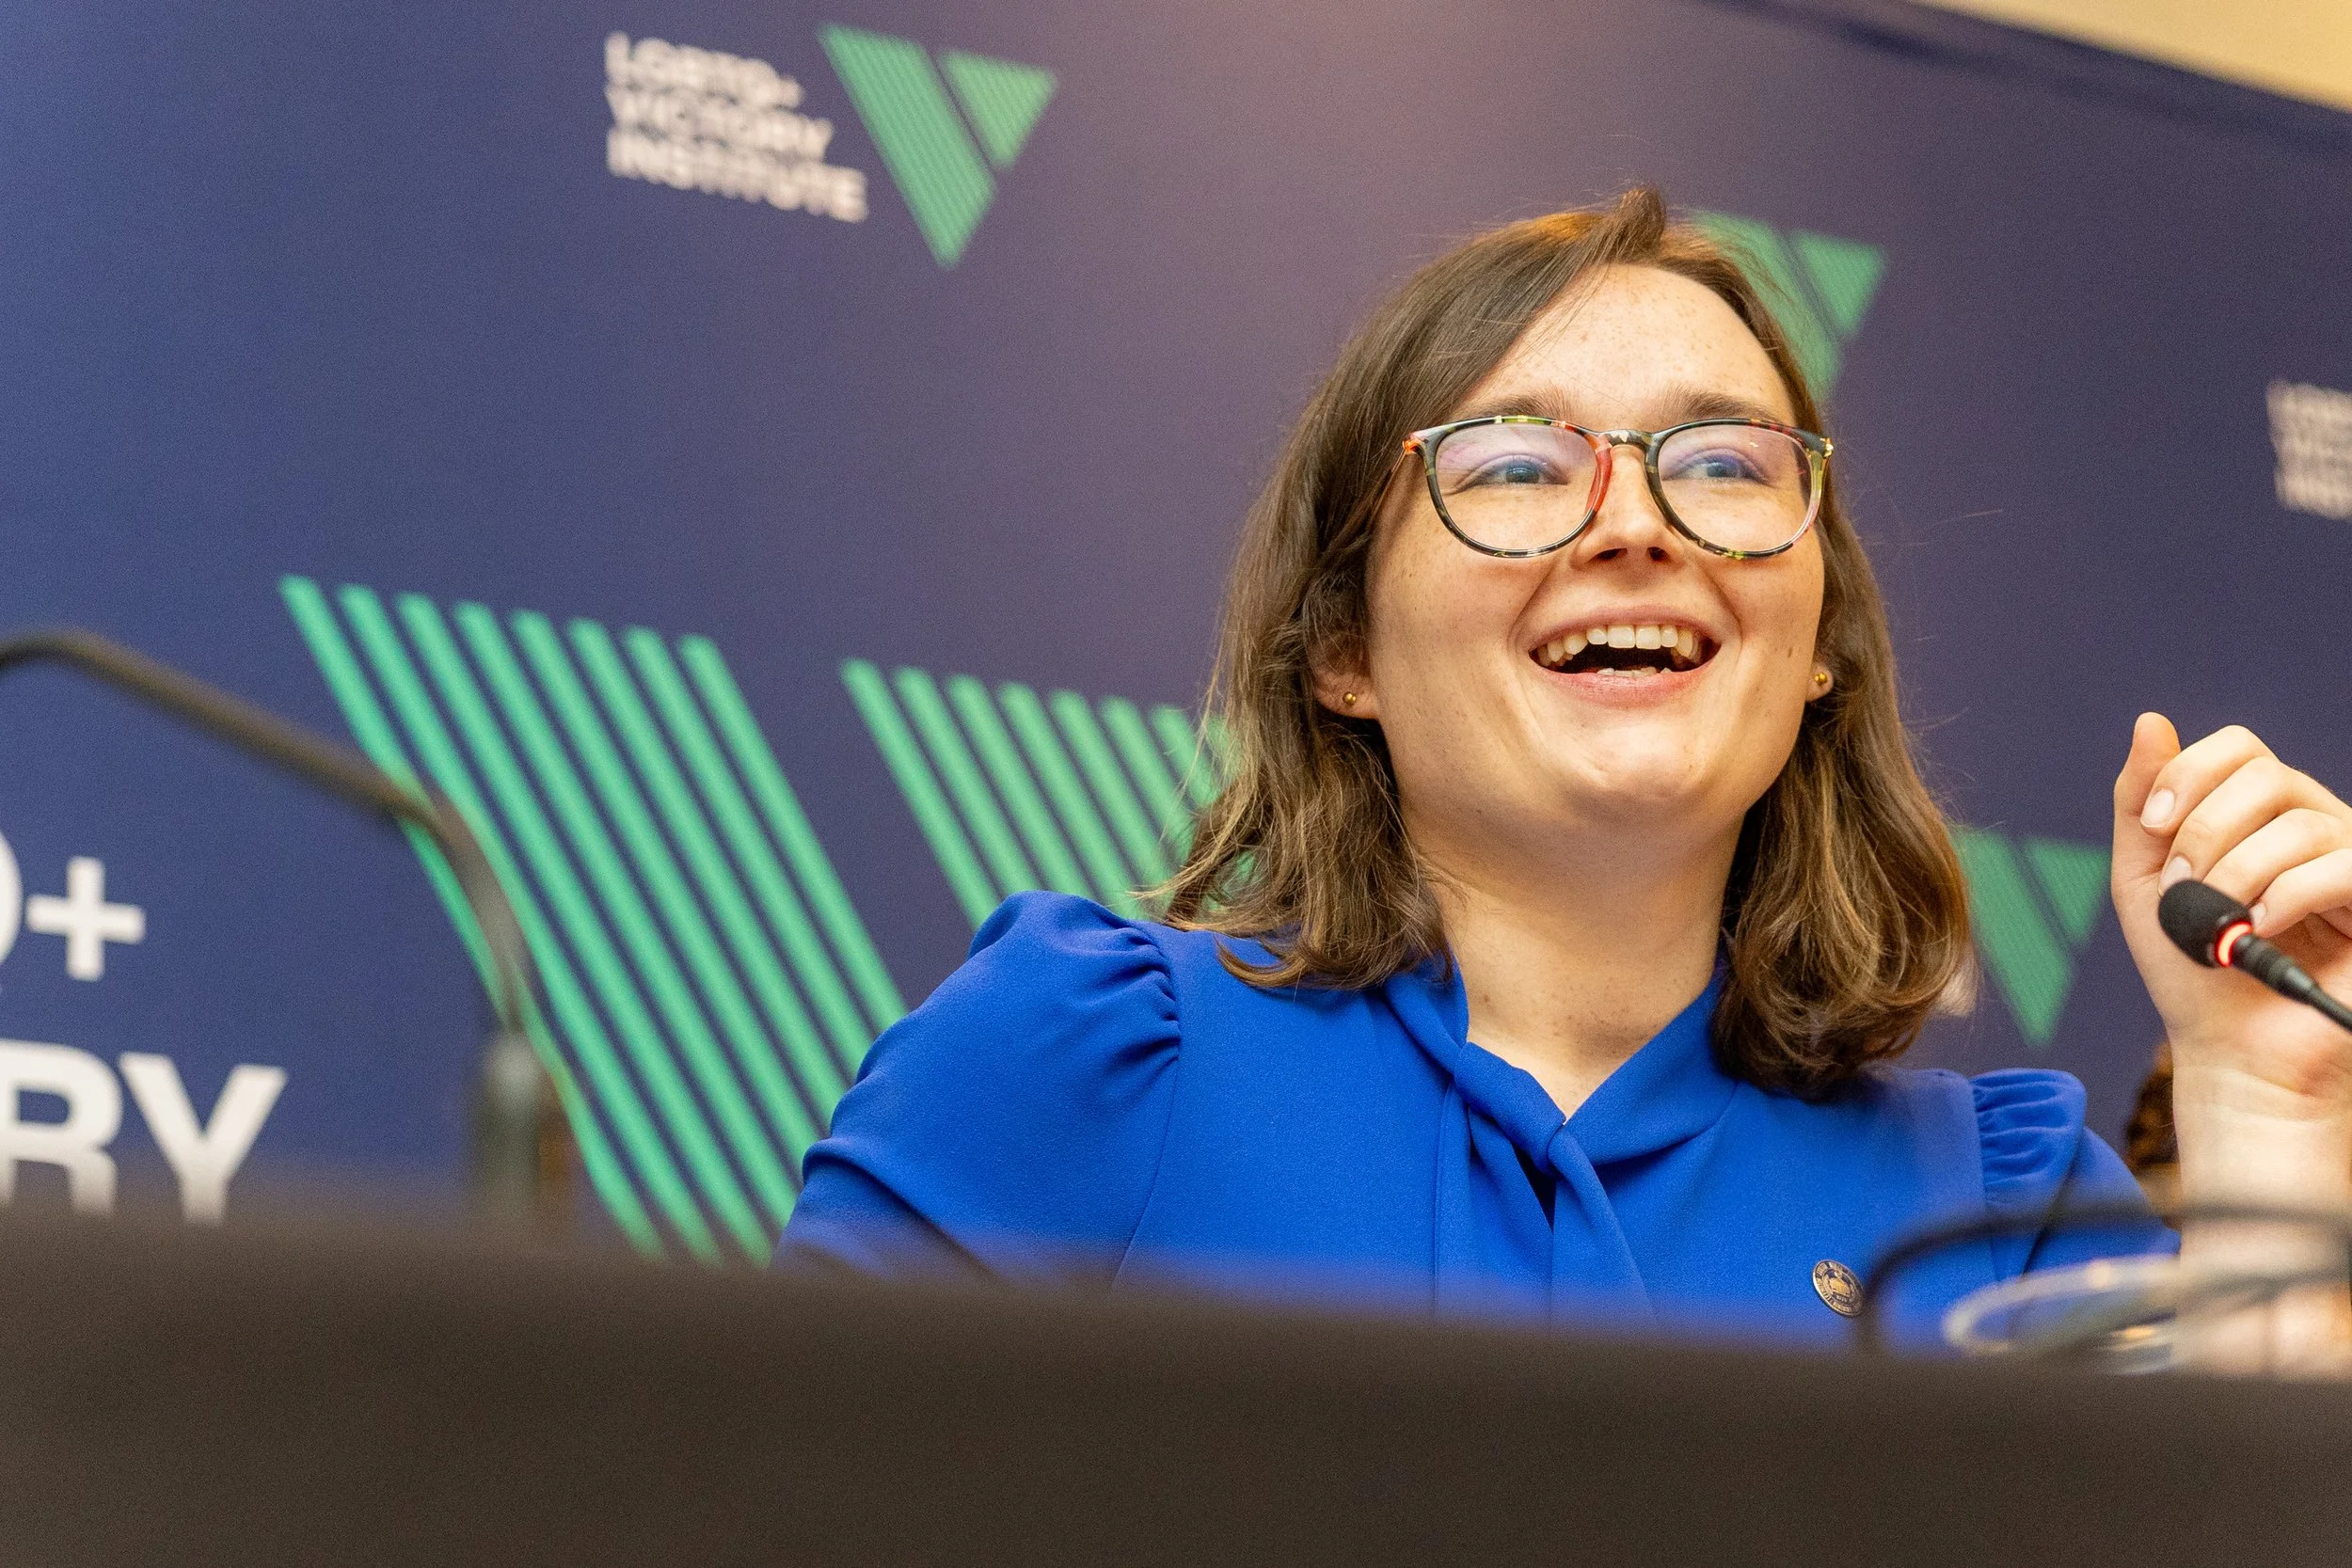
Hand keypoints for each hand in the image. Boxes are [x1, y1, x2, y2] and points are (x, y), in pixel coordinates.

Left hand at [2112, 714, 2351, 1207]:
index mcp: (2261, 815)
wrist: (2230, 1053)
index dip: (2189, 774)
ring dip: (2237, 873)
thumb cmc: (2192, 970)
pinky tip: (2258, 930)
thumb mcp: (2144, 879)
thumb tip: (2150, 721)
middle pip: (2268, 773)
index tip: (2153, 829)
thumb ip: (2141, 803)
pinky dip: (2287, 896)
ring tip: (2220, 923)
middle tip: (2183, 886)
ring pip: (2301, 823)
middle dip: (2206, 829)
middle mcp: (2315, 826)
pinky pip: (2342, 866)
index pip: (2239, 747)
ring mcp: (2351, 862)